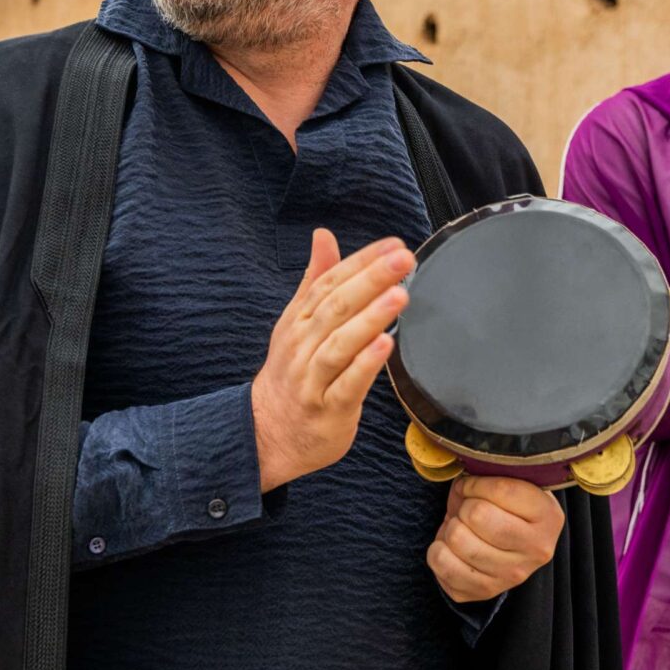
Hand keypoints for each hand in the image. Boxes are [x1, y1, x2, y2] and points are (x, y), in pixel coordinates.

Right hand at [251, 228, 412, 490]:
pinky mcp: (328, 409)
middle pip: (336, 308)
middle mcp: (302, 346)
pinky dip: (365, 364)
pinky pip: (347, 384)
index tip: (392, 245)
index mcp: (298, 321)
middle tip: (403, 260)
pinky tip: (386, 345)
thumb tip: (324, 235)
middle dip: (371, 280)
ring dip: (370, 318)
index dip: (361, 262)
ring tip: (399, 296)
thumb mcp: (296, 322)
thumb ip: (316, 279)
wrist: (266, 434)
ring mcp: (313, 379)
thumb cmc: (291, 374)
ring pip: (340, 344)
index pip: (329, 283)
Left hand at [427, 475, 563, 603]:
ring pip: (457, 539)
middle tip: (468, 508)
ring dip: (450, 527)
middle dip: (464, 505)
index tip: (473, 485)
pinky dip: (438, 550)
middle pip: (478, 515)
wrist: (508, 544)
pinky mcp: (484, 591)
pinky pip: (441, 563)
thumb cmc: (505, 507)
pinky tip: (452, 548)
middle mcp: (537, 550)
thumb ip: (494, 473)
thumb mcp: (510, 481)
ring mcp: (512, 576)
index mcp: (549, 516)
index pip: (503, 489)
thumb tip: (463, 471)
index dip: (476, 482)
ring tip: (462, 528)